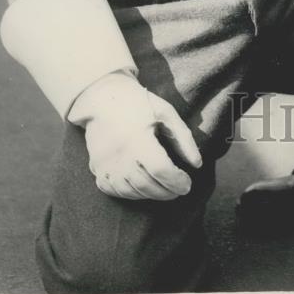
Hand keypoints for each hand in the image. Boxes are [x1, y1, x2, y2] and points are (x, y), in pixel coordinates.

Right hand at [68, 71, 202, 200]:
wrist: (102, 98)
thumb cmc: (139, 104)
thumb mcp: (166, 113)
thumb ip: (183, 138)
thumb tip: (197, 164)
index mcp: (138, 138)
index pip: (160, 169)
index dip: (176, 181)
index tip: (188, 184)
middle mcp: (120, 155)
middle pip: (147, 185)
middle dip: (167, 192)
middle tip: (179, 189)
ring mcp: (105, 164)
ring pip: (131, 191)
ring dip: (151, 195)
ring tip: (165, 189)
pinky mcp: (96, 169)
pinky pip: (114, 190)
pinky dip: (131, 194)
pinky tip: (143, 188)